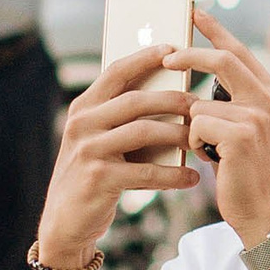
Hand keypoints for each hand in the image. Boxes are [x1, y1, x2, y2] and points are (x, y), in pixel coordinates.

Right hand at [34, 43, 199, 263]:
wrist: (66, 221)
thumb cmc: (96, 175)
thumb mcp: (102, 140)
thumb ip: (124, 118)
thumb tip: (173, 93)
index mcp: (84, 108)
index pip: (116, 72)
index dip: (145, 57)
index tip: (174, 47)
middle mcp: (83, 124)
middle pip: (136, 100)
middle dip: (174, 99)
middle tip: (203, 103)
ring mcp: (88, 150)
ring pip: (144, 131)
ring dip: (178, 135)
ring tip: (202, 139)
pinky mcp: (98, 178)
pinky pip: (146, 171)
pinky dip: (173, 174)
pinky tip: (192, 178)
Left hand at [166, 8, 269, 243]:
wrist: (262, 210)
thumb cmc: (244, 171)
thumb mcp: (241, 128)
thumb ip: (227, 100)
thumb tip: (189, 80)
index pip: (238, 50)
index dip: (214, 29)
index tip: (193, 10)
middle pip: (222, 60)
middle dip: (188, 57)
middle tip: (165, 58)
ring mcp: (258, 115)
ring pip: (200, 102)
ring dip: (191, 126)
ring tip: (209, 149)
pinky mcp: (241, 134)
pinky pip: (196, 124)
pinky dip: (194, 143)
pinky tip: (213, 160)